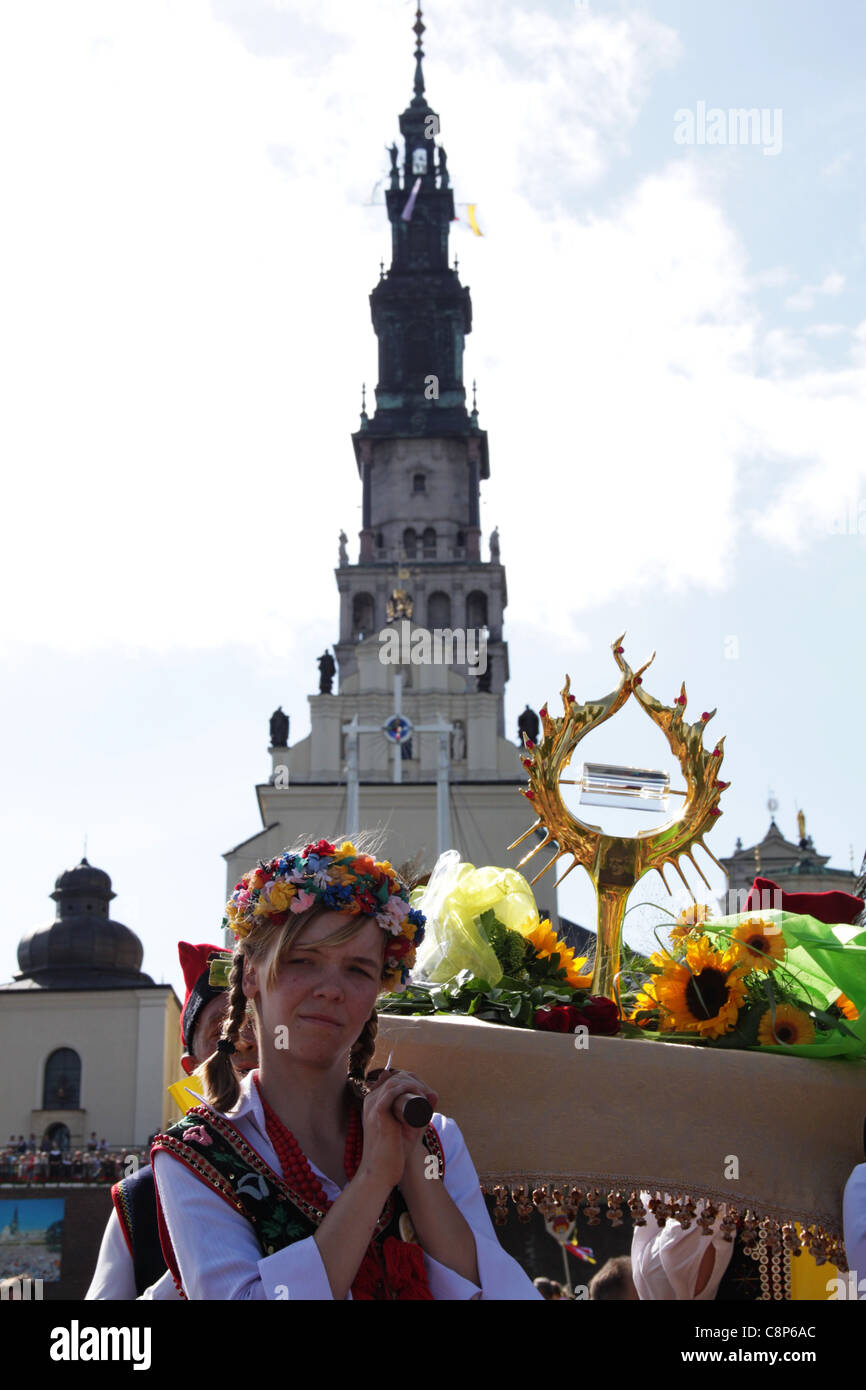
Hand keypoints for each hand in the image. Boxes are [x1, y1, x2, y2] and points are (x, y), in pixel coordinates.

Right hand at [358, 1069, 438, 1190]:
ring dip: (413, 1083)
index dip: (412, 1080)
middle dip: (415, 1080)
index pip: (393, 1078)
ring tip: (425, 1095)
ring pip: (394, 1081)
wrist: (380, 1173)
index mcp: (374, 1102)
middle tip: (428, 1094)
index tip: (426, 1092)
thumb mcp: (408, 1127)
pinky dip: (407, 1087)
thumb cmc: (393, 1153)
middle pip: (395, 1077)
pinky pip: (391, 1091)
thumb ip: (419, 1113)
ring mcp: (373, 1106)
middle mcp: (371, 1100)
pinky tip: (419, 1093)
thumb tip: (434, 1095)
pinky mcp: (378, 1113)